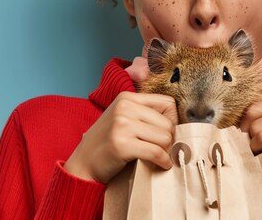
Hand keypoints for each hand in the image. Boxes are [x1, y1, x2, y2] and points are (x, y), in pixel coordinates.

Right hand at [64, 91, 178, 183]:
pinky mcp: (122, 144)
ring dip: (165, 151)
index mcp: (127, 97)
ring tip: (158, 156)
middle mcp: (124, 107)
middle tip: (161, 149)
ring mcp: (122, 125)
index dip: (172, 120)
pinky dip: (163, 161)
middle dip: (168, 139)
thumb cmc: (108, 141)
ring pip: (164, 138)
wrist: (84, 163)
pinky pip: (156, 152)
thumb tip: (177, 121)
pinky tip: (161, 165)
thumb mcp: (123, 118)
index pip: (168, 103)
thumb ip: (145, 113)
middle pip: (168, 123)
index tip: (166, 133)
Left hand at [239, 88, 261, 196]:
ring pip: (257, 125)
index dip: (245, 116)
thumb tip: (230, 102)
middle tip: (252, 141)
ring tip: (261, 148)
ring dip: (253, 141)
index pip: (254, 98)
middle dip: (247, 128)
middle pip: (253, 110)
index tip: (247, 130)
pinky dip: (257, 148)